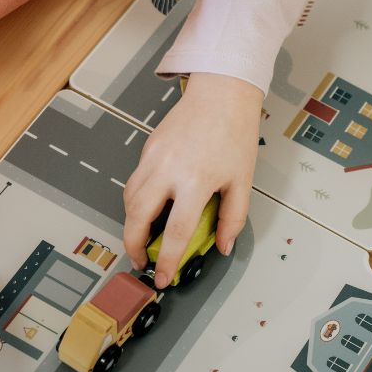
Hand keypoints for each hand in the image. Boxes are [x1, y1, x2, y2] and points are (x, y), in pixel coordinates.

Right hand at [123, 72, 263, 285]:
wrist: (221, 94)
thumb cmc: (234, 133)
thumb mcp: (242, 181)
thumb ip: (232, 218)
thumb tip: (223, 246)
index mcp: (196, 181)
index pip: (175, 232)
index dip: (167, 260)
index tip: (163, 277)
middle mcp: (168, 170)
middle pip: (138, 218)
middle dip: (134, 245)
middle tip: (141, 261)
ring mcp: (153, 158)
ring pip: (129, 199)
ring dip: (131, 224)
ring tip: (142, 239)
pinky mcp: (147, 148)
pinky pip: (133, 182)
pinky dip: (134, 201)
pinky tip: (146, 209)